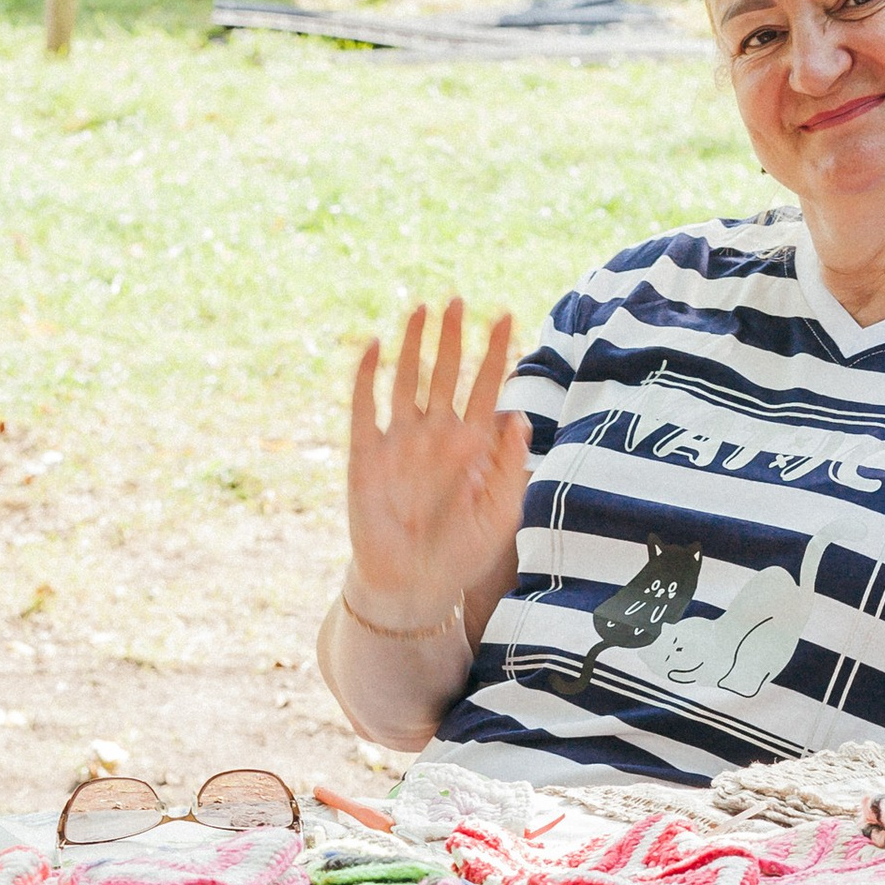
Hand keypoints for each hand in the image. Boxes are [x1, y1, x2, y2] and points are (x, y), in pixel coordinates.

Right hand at [346, 300, 528, 624]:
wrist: (413, 584)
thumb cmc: (462, 552)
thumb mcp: (499, 514)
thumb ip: (510, 467)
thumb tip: (519, 417)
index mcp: (472, 445)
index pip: (487, 387)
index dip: (497, 353)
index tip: (506, 315)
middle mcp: (436, 435)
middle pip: (446, 373)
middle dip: (452, 337)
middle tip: (458, 300)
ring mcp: (400, 441)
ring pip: (407, 380)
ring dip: (413, 345)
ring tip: (421, 309)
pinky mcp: (366, 455)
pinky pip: (365, 407)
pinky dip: (368, 375)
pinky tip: (376, 345)